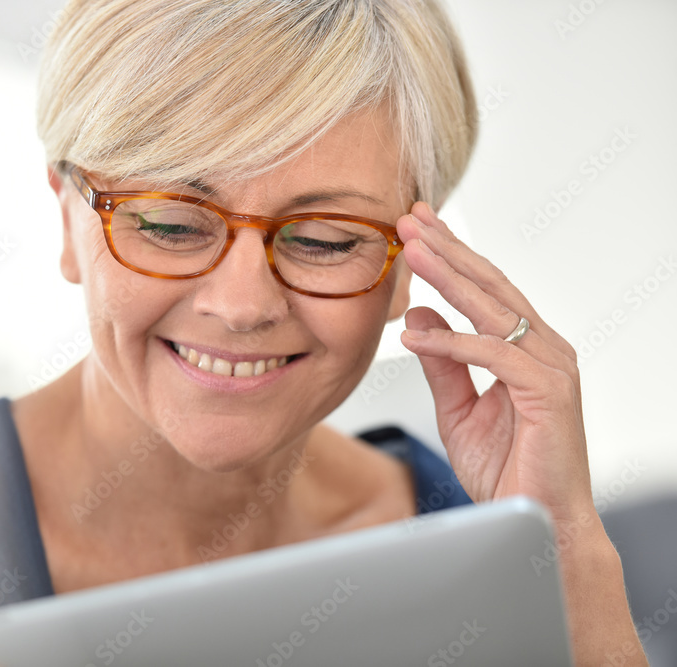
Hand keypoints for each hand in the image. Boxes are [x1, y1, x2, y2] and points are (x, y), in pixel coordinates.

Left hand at [396, 202, 646, 665]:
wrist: (536, 521)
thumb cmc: (506, 469)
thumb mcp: (458, 409)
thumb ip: (442, 363)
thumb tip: (419, 317)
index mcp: (525, 348)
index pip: (484, 289)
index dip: (449, 255)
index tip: (414, 228)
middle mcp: (543, 349)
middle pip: (490, 285)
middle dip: (447, 249)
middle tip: (410, 219)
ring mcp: (551, 368)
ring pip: (494, 309)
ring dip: (449, 277)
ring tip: (411, 250)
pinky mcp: (548, 393)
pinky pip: (495, 356)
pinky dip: (453, 343)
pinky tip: (416, 335)